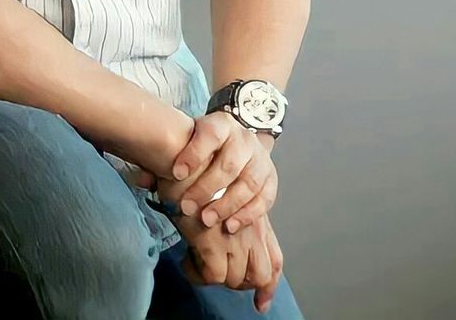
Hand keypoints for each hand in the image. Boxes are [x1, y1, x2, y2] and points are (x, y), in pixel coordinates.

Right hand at [155, 169, 281, 313]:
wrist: (181, 150)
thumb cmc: (197, 165)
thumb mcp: (221, 188)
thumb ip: (225, 209)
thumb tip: (224, 238)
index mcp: (256, 214)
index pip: (274, 258)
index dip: (269, 285)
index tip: (262, 304)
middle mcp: (253, 225)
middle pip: (261, 272)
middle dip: (242, 284)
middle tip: (216, 275)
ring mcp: (235, 234)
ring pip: (235, 277)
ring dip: (216, 277)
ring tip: (196, 262)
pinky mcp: (212, 239)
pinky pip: (212, 275)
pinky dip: (197, 274)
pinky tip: (186, 260)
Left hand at [170, 111, 277, 232]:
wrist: (238, 138)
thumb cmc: (204, 145)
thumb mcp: (187, 141)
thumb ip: (164, 159)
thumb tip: (141, 179)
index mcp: (220, 124)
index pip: (209, 134)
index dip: (193, 153)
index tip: (175, 174)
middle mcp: (244, 139)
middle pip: (229, 163)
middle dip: (207, 188)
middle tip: (187, 207)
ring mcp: (260, 158)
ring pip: (248, 183)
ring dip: (227, 204)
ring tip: (207, 220)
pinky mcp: (271, 179)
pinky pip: (264, 198)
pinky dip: (248, 214)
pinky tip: (231, 226)